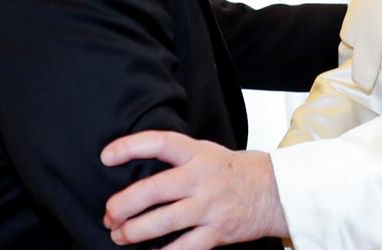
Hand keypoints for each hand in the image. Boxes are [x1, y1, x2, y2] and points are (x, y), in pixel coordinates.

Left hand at [100, 131, 287, 248]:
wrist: (275, 191)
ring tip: (120, 235)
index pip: (160, 143)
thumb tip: (134, 170)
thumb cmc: (233, 172)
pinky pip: (185, 247)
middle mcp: (202, 178)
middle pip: (156, 189)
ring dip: (135, 231)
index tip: (106, 156)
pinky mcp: (218, 231)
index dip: (131, 147)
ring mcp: (210, 206)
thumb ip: (177, 159)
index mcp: (198, 153)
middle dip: (125, 204)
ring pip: (165, 221)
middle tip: (109, 213)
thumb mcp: (207, 153)